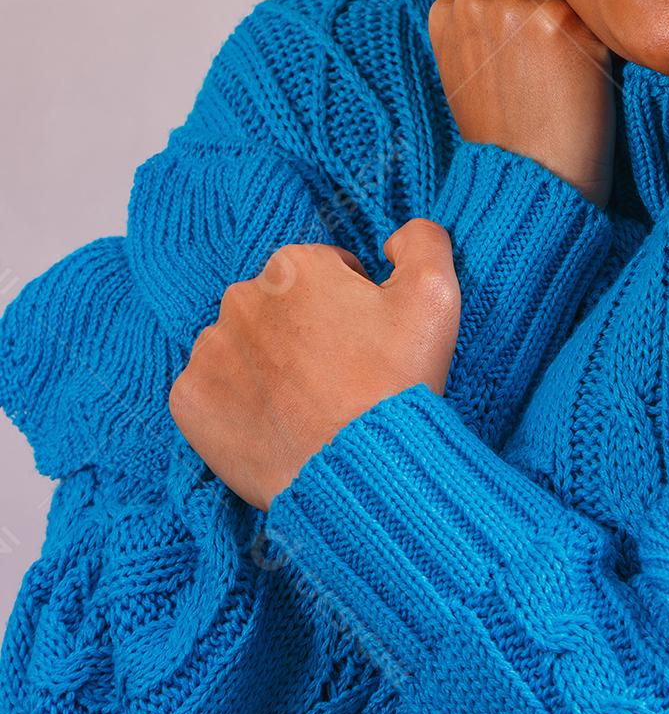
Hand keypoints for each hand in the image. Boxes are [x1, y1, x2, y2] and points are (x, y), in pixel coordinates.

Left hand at [167, 222, 459, 510]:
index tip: (365, 344)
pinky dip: (237, 402)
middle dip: (305, 331)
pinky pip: (212, 389)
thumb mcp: (435, 293)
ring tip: (308, 404)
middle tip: (340, 376)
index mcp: (294, 265)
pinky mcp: (188, 400)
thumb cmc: (397, 382)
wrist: (360, 474)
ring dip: (270, 365)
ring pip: (244, 347)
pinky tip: (274, 422)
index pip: (324, 273)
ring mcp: (209, 351)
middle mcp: (240, 298)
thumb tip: (391, 239)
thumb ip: (421, 240)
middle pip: (279, 307)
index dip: (352, 306)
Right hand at [427, 0, 615, 206]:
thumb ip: (491, 22)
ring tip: (559, 85)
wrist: (529, 183)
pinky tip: (581, 85)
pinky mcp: (557, 18)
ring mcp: (515, 4)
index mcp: (447, 6)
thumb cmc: (509, 135)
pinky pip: (598, 17)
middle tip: (544, 83)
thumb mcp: (474, 70)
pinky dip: (601, 48)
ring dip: (577, 31)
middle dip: (551, 23)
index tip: (522, 72)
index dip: (526, 32)